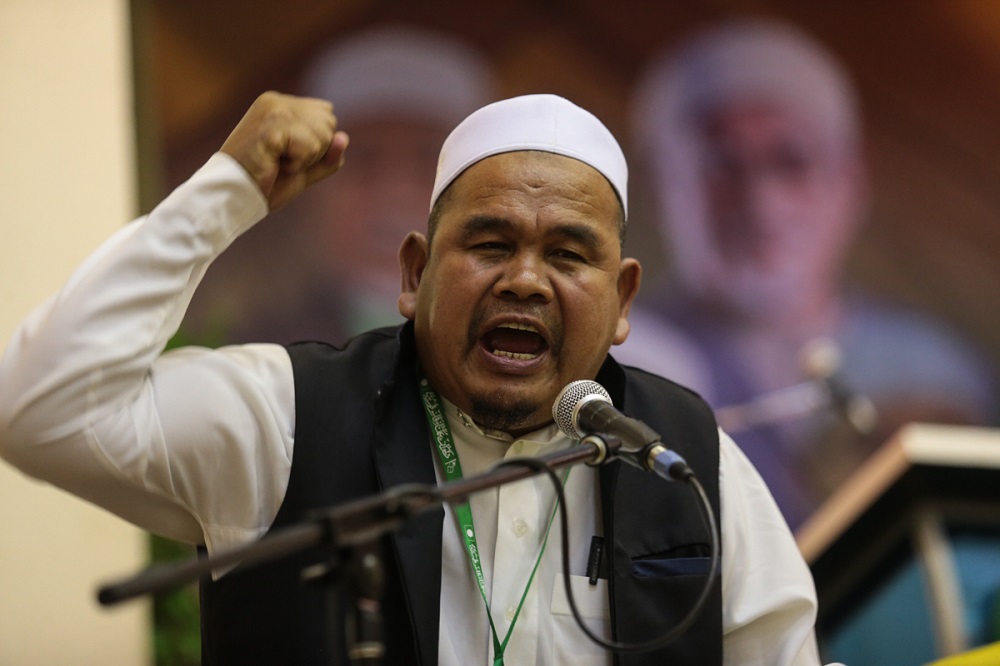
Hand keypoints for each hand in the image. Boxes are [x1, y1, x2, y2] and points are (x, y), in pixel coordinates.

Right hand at [220, 91, 348, 209]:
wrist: (234, 196)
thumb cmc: (266, 183)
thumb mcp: (305, 169)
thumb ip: (328, 155)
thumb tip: (344, 138)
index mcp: (281, 104)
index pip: (327, 114)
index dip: (316, 144)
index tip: (287, 155)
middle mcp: (277, 101)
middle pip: (329, 123)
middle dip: (313, 151)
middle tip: (282, 160)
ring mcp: (273, 110)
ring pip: (322, 134)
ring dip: (305, 159)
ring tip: (277, 162)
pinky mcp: (272, 126)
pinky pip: (310, 146)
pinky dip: (297, 164)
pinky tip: (274, 164)